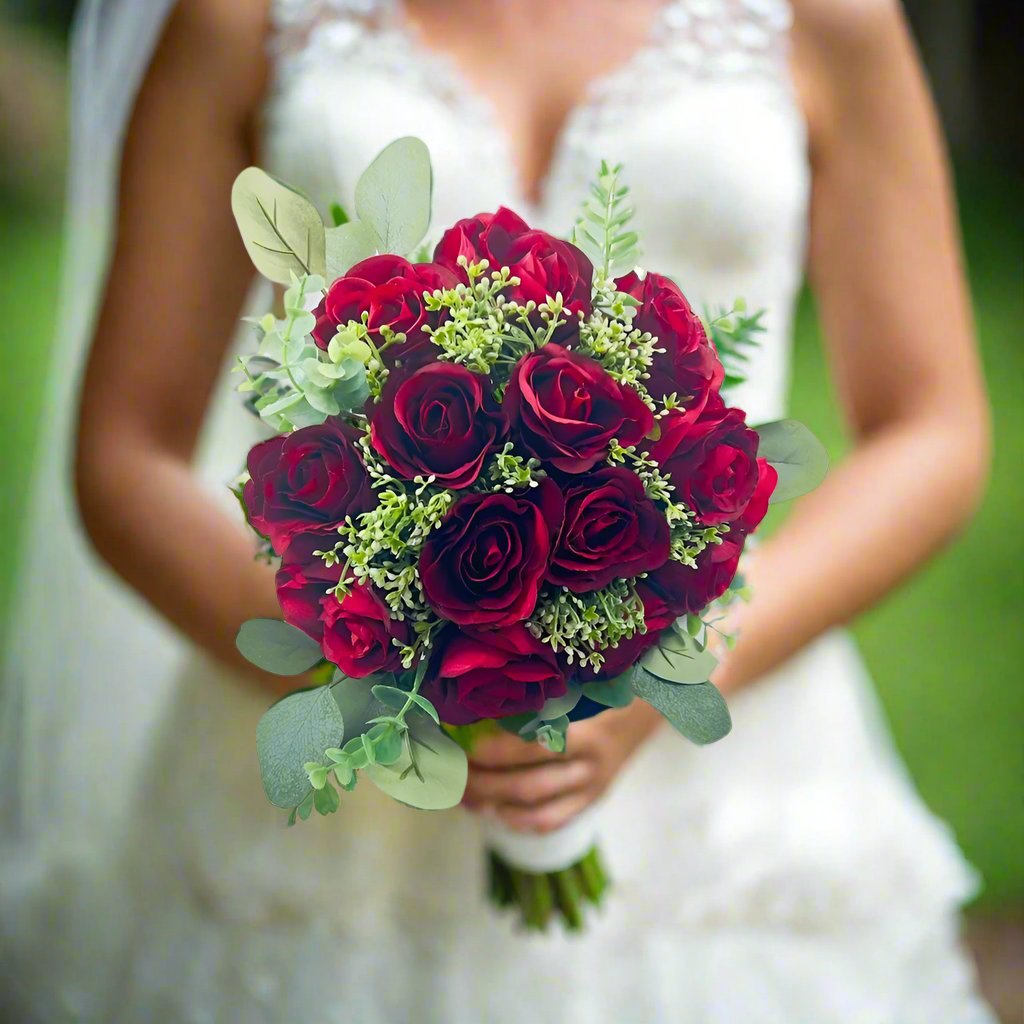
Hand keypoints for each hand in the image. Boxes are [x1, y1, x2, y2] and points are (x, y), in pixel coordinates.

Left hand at [462, 701, 661, 833]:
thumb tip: (483, 703)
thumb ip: (542, 698)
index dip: (494, 752)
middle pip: (527, 785)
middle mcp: (589, 764)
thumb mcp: (580, 685)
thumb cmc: (606, 687)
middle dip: (484, 784)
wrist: (650, 708)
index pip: (532, 748)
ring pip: (536, 808)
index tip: (462, 746)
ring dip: (495, 804)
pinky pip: (552, 821)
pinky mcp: (592, 800)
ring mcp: (591, 787)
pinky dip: (520, 821)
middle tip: (452, 775)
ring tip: (465, 796)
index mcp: (586, 730)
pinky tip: (496, 811)